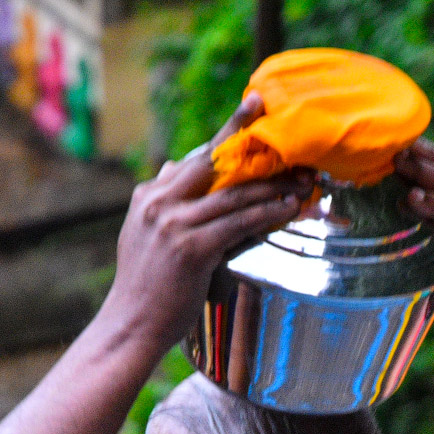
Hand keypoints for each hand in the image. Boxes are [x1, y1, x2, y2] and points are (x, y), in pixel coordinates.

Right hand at [98, 95, 314, 354]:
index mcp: (149, 195)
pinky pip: (238, 223)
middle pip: (213, 160)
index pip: (194, 158)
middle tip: (282, 123)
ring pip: (233, 194)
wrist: (131, 326)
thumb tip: (173, 163)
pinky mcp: (190, 248)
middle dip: (249, 137)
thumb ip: (163, 199)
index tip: (252, 107)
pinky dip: (267, 213)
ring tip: (302, 180)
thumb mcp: (143, 233)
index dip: (226, 133)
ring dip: (272, 185)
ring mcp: (173, 224)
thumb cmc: (145, 287)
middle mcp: (158, 202)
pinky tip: (289, 209)